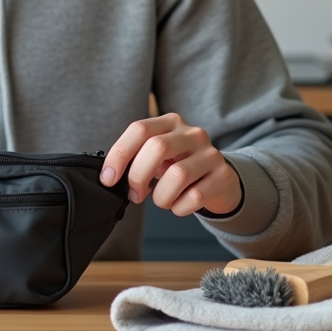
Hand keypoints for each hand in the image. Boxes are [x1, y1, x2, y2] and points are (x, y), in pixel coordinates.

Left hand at [99, 113, 241, 216]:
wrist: (220, 182)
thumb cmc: (180, 167)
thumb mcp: (159, 156)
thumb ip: (137, 158)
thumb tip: (109, 176)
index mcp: (171, 122)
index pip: (139, 129)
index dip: (119, 155)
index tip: (108, 179)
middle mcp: (192, 133)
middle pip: (157, 147)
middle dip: (138, 176)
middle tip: (135, 195)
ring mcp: (211, 154)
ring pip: (177, 175)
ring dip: (161, 197)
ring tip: (162, 200)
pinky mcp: (223, 176)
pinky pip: (195, 196)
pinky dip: (179, 208)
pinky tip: (179, 205)